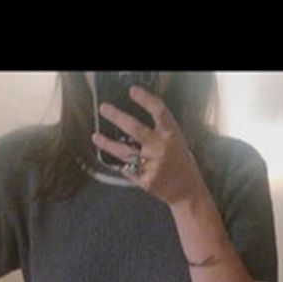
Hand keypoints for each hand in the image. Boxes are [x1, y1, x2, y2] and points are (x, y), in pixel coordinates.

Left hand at [91, 84, 207, 206]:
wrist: (187, 190)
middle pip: (135, 128)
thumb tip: (133, 119)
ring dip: (107, 143)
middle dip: (117, 116)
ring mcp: (152, 165)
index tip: (132, 91)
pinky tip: (113, 160)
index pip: (159, 111)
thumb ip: (159, 131)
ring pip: (124, 152)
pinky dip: (120, 164)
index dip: (145, 99)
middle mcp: (161, 147)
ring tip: (95, 136)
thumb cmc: (180, 162)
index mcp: (171, 134)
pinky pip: (127, 169)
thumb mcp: (176, 141)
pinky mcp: (145, 181)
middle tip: (103, 108)